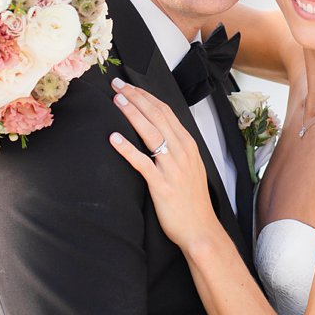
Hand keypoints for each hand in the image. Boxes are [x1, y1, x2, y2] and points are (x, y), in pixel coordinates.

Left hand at [108, 79, 219, 251]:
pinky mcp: (161, 185)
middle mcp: (182, 152)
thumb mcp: (189, 168)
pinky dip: (127, 149)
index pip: (166, 112)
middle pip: (157, 116)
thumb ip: (176, 149)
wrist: (200, 229)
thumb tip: (160, 134)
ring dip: (132, 114)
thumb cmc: (192, 201)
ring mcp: (172, 168)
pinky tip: (114, 138)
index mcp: (188, 146)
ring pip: (151, 133)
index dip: (146, 96)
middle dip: (136, 97)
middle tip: (117, 84)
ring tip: (116, 101)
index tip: (129, 86)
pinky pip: (142, 162)